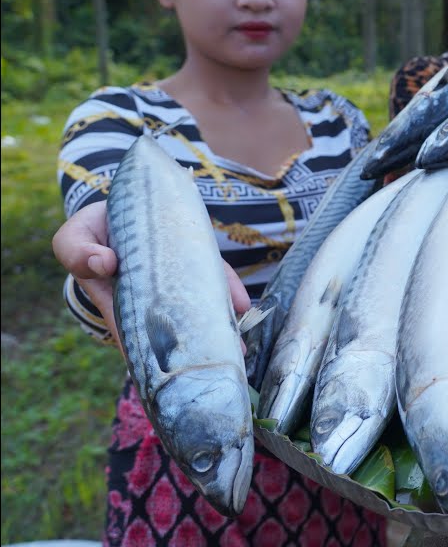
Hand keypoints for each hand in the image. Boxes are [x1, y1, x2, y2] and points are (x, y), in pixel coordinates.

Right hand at [52, 201, 251, 347]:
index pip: (133, 332)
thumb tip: (104, 263)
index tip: (167, 372)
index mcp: (116, 298)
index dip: (150, 352)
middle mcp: (149, 296)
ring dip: (217, 325)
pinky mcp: (194, 258)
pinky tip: (242, 305)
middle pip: (173, 326)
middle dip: (192, 346)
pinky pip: (212, 275)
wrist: (121, 206)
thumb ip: (78, 251)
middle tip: (215, 366)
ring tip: (238, 347)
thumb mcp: (75, 237)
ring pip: (198, 306)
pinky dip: (227, 289)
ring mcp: (175, 279)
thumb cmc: (92, 231)